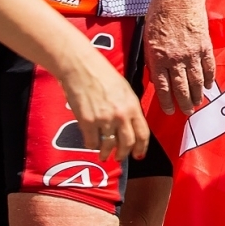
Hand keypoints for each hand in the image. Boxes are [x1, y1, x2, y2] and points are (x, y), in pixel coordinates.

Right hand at [58, 44, 149, 161]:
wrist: (82, 68)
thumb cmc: (104, 75)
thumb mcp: (125, 90)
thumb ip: (130, 108)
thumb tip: (132, 125)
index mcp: (133, 106)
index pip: (143, 134)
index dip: (141, 148)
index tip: (138, 155)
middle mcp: (121, 115)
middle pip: (127, 143)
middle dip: (124, 153)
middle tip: (119, 157)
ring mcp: (104, 120)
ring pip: (109, 146)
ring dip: (106, 153)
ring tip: (104, 155)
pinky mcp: (87, 122)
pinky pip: (92, 142)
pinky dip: (92, 146)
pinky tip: (92, 144)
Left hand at [144, 0, 215, 114]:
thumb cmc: (159, 14)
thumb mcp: (148, 38)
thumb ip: (153, 59)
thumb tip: (157, 76)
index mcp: (158, 57)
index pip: (163, 87)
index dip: (167, 101)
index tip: (169, 110)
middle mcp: (175, 58)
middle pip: (181, 87)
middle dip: (184, 103)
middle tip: (187, 112)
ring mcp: (191, 52)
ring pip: (196, 80)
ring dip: (198, 94)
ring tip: (199, 103)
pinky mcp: (204, 45)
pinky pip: (208, 66)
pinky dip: (210, 77)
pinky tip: (209, 85)